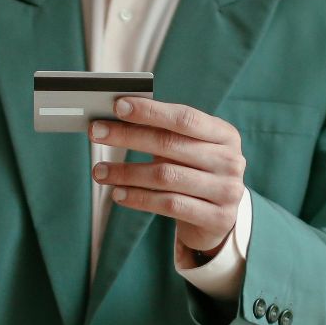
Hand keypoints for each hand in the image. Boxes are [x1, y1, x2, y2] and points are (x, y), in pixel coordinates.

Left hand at [89, 97, 245, 253]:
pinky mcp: (216, 218)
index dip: (150, 111)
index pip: (184, 118)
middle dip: (127, 136)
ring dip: (126, 172)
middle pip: (170, 145)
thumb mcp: (189, 150)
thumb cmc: (196, 174)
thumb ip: (164, 134)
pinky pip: (169, 204)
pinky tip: (118, 194)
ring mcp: (226, 191)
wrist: (220, 219)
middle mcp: (230, 160)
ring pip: (165, 176)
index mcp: (224, 134)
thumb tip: (118, 118)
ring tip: (100, 171)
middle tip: (96, 133)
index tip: (118, 106)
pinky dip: (138, 198)